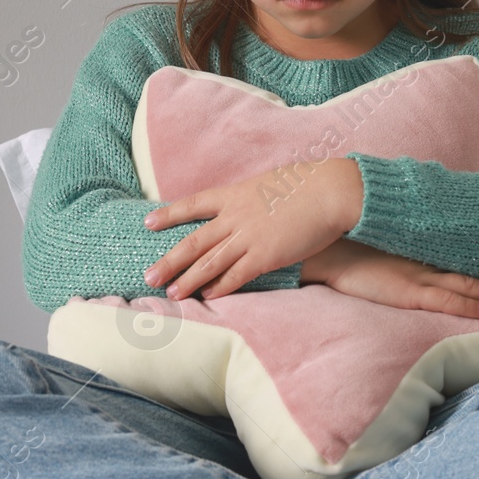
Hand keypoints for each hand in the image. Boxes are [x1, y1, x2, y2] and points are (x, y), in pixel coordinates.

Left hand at [142, 158, 362, 300]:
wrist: (330, 192)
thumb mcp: (270, 182)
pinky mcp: (266, 256)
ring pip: (210, 262)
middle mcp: (235, 216)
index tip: (148, 223)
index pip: (193, 204)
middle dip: (170, 260)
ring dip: (190, 280)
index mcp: (235, 194)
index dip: (169, 215)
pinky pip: (238, 275)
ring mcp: (249, 237)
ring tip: (172, 293)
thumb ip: (252, 196)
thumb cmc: (307, 184)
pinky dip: (222, 287)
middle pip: (194, 241)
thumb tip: (247, 201)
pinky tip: (209, 297)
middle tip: (149, 276)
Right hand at [308, 238, 478, 318]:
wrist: (324, 249)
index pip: (456, 261)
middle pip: (469, 274)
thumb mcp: (374, 251)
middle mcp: (423, 263)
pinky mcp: (407, 291)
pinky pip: (444, 300)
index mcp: (416, 254)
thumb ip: (392, 257)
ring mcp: (417, 277)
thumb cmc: (344, 250)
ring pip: (465, 287)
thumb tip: (399, 264)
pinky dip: (467, 306)